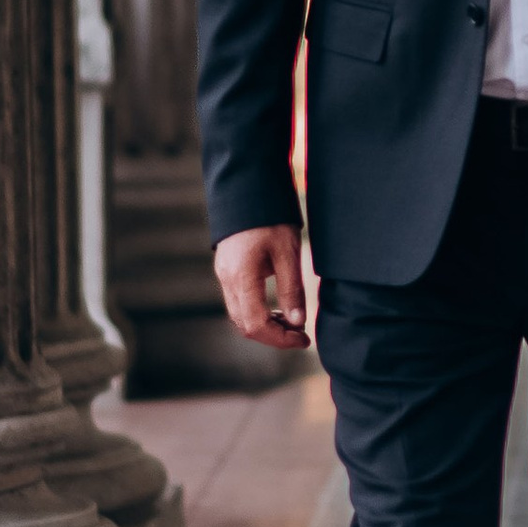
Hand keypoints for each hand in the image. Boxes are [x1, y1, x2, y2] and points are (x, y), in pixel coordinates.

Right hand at [214, 223, 309, 349]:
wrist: (247, 187)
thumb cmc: (270, 216)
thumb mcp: (288, 252)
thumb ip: (291, 289)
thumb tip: (296, 322)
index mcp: (241, 277)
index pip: (256, 324)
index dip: (280, 339)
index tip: (303, 338)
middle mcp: (227, 279)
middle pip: (245, 325)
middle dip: (273, 336)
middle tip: (300, 335)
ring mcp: (224, 274)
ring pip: (240, 315)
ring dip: (265, 325)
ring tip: (292, 322)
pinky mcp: (227, 268)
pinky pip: (238, 302)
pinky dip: (257, 312)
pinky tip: (277, 308)